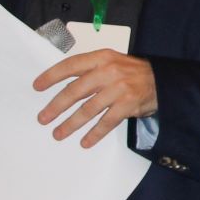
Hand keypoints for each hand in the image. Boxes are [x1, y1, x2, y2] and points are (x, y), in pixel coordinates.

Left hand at [33, 49, 158, 147]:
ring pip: (88, 109)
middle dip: (56, 106)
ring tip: (59, 133)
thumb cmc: (132, 73)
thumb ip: (90, 70)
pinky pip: (107, 122)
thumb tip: (63, 87)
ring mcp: (119, 88)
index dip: (52, 76)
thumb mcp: (111, 62)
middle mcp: (109, 71)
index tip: (37, 86)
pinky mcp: (127, 104)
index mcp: (102, 57)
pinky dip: (95, 134)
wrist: (162, 80)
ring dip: (71, 124)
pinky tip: (85, 141)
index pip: (71, 65)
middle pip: (76, 90)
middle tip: (43, 118)